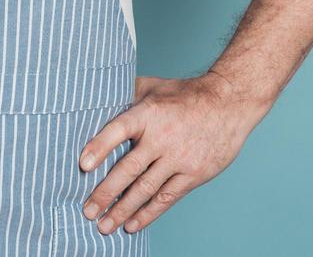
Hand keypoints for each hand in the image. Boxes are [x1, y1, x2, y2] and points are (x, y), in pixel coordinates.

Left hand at [78, 73, 259, 235]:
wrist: (229, 103)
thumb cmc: (186, 94)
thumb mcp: (155, 87)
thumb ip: (127, 95)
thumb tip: (99, 101)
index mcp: (148, 113)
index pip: (119, 129)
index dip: (100, 146)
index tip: (83, 165)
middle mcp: (162, 137)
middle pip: (129, 168)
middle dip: (105, 192)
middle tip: (87, 210)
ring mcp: (179, 158)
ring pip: (146, 189)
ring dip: (122, 209)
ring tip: (104, 225)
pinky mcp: (194, 174)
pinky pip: (167, 198)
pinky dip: (148, 213)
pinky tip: (132, 224)